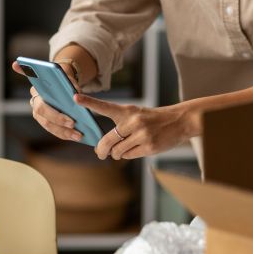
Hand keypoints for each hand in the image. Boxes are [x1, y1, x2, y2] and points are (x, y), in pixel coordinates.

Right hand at [12, 61, 83, 141]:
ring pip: (48, 126)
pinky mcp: (45, 121)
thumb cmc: (63, 79)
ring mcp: (39, 114)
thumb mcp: (68, 78)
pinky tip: (76, 136)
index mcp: (37, 90)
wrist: (59, 82)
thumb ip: (71, 85)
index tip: (71, 121)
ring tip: (79, 136)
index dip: (56, 116)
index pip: (42, 105)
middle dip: (60, 122)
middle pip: (45, 117)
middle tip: (74, 124)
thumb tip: (78, 96)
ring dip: (64, 132)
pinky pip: (54, 130)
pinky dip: (64, 134)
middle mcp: (34, 103)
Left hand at [75, 94, 194, 159]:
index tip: (74, 97)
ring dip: (117, 153)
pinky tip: (137, 148)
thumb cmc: (153, 119)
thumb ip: (121, 126)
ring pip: (118, 151)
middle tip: (99, 154)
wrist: (178, 121)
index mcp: (127, 111)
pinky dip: (129, 155)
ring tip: (125, 148)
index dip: (89, 102)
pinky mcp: (149, 147)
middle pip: (107, 141)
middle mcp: (133, 121)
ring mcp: (142, 135)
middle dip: (101, 150)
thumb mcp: (136, 115)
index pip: (104, 106)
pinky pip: (130, 156)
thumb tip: (106, 149)